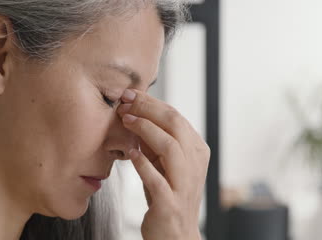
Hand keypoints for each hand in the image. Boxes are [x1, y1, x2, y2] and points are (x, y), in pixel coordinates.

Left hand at [117, 89, 209, 239]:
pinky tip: (131, 154)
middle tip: (126, 101)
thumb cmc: (167, 196)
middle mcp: (195, 164)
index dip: (151, 103)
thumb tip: (135, 114)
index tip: (130, 95)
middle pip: (175, 125)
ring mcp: (184, 184)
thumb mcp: (163, 164)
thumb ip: (154, 142)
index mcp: (196, 151)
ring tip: (126, 121)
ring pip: (169, 147)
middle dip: (147, 109)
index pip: (175, 117)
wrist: (176, 235)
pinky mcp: (170, 204)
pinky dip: (143, 164)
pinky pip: (157, 179)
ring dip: (145, 130)